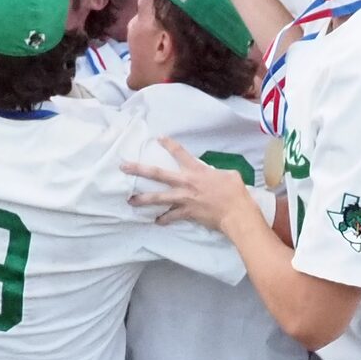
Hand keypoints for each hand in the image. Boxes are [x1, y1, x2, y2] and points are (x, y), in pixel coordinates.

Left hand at [124, 137, 261, 231]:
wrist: (235, 212)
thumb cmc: (235, 192)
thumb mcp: (229, 174)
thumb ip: (215, 173)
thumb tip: (213, 175)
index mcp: (197, 170)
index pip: (180, 153)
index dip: (169, 144)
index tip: (159, 138)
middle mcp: (186, 183)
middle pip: (158, 174)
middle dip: (139, 169)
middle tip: (124, 166)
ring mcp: (184, 198)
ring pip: (158, 198)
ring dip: (143, 199)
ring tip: (131, 201)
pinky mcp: (187, 212)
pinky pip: (171, 216)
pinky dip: (164, 219)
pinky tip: (157, 221)